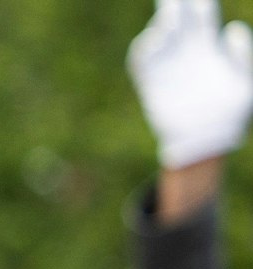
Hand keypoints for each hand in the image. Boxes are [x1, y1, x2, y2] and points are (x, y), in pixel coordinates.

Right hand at [129, 0, 252, 167]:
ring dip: (163, 21)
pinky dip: (145, 46)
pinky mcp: (150, 82)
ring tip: (172, 14)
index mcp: (209, 47)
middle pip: (177, 17)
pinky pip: (141, 59)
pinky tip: (158, 36)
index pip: (202, 13)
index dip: (199, 0)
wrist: (205, 140)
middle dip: (173, 2)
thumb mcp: (247, 81)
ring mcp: (167, 66)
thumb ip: (243, 55)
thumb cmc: (230, 112)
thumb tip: (231, 28)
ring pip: (159, 33)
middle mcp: (185, 52)